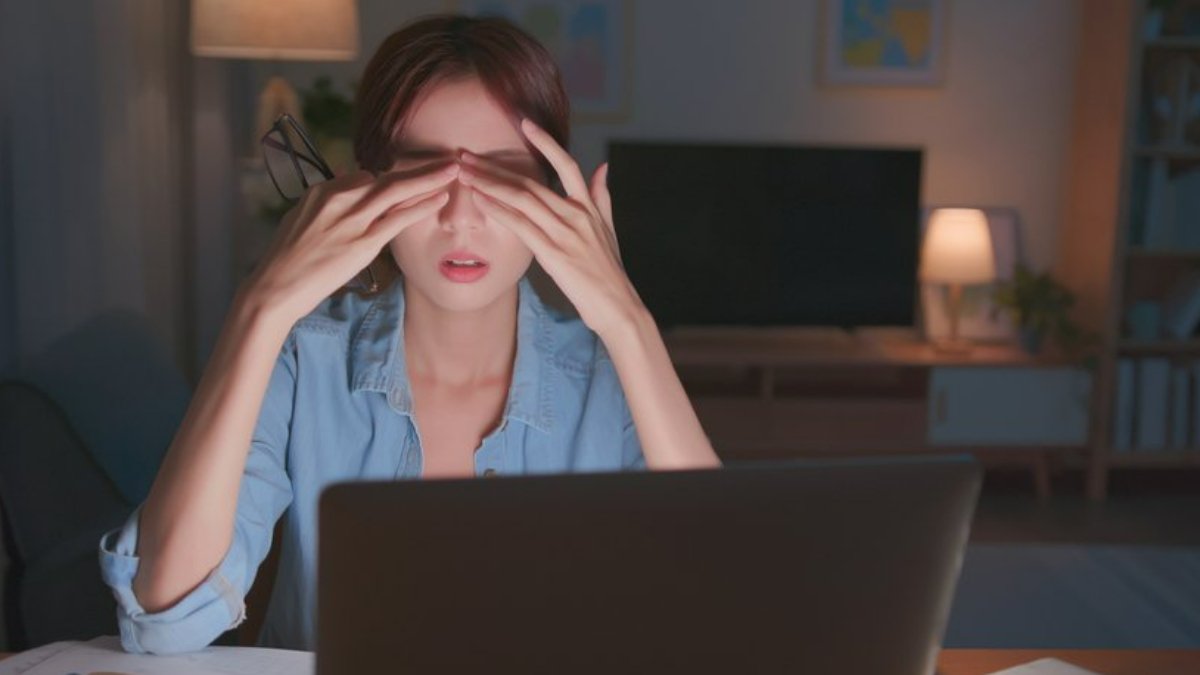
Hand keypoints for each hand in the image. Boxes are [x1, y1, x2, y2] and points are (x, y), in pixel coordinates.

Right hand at [248, 163, 458, 323]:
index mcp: (324, 191)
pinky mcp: (362, 243)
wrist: (276, 284)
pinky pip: (398, 218)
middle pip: (388, 177)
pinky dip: (421, 205)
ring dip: (429, 178)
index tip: (416, 174)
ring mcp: (351, 220)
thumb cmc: (288, 257)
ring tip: (454, 169)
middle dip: (422, 167)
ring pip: (397, 191)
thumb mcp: (301, 218)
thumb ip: (325, 200)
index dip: (395, 177)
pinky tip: (440, 197)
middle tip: (449, 158)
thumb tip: (344, 178)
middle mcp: (339, 198)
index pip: (366, 176)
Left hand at [459, 118, 644, 337]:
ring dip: (490, 183)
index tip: (525, 122)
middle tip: (467, 154)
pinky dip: (499, 210)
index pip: (567, 164)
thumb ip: (602, 196)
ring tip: (464, 173)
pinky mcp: (554, 254)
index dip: (546, 142)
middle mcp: (576, 215)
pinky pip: (521, 226)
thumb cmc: (610, 272)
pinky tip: (479, 200)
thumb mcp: (609, 229)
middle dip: (495, 166)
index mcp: (588, 207)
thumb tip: (602, 167)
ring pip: (522, 199)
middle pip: (531, 181)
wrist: (617, 305)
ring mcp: (565, 233)